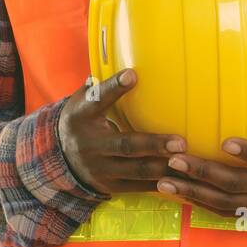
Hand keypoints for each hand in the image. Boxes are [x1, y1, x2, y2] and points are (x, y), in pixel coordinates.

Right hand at [57, 68, 187, 195]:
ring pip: (135, 170)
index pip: (97, 99)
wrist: (59, 158)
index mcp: (82, 116)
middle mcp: (89, 144)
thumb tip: (128, 61)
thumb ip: (102, 86)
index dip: (114, 88)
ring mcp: (99, 168)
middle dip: (154, 144)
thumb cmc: (83, 119)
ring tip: (188, 161)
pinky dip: (160, 183)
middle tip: (181, 142)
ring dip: (163, 168)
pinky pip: (138, 186)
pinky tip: (180, 179)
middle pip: (125, 145)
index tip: (132, 75)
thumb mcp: (83, 101)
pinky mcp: (109, 186)